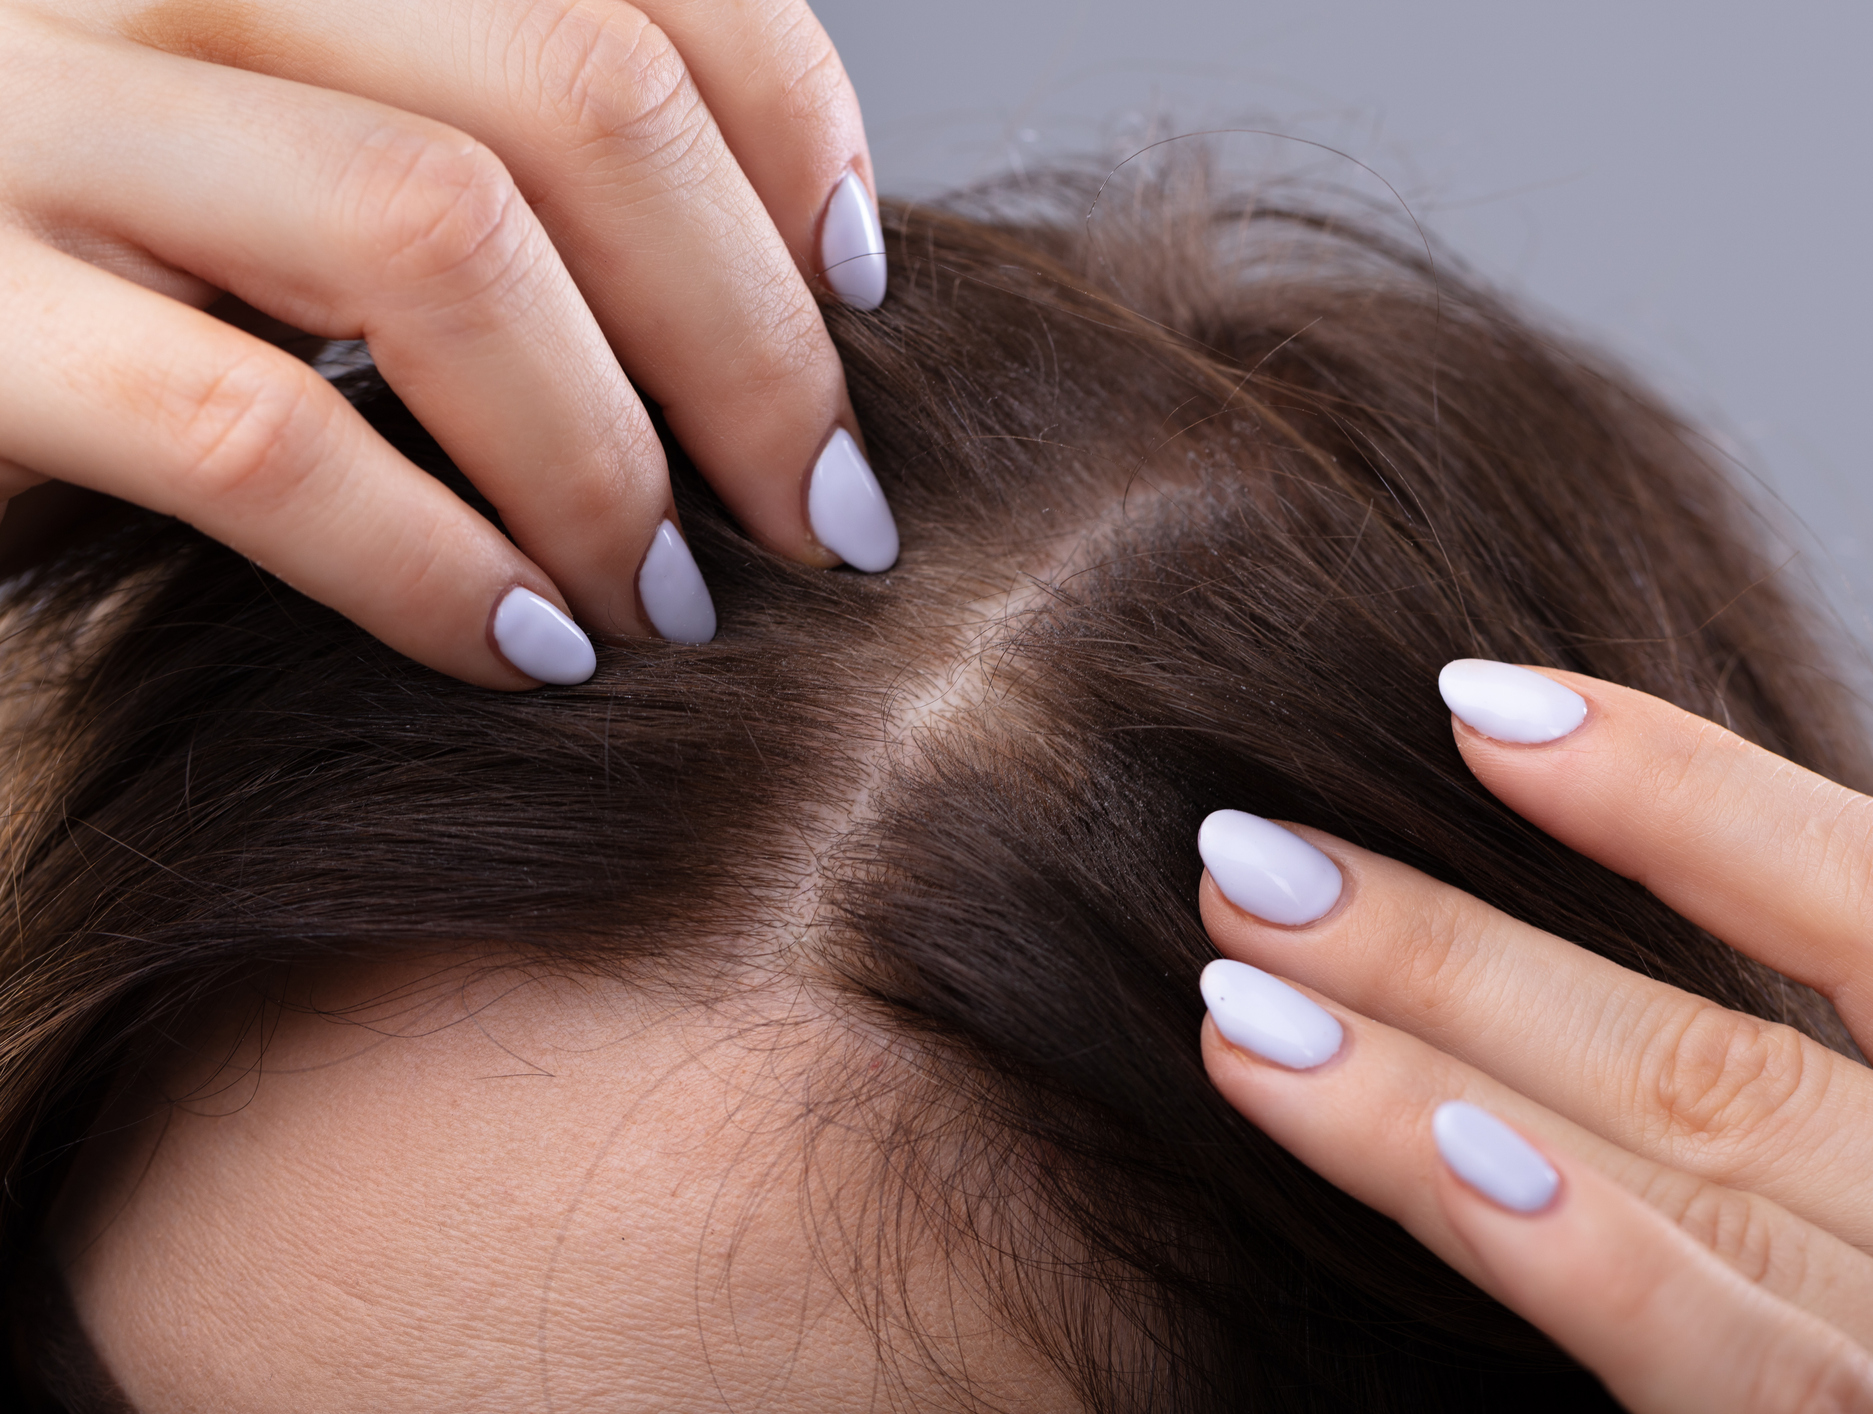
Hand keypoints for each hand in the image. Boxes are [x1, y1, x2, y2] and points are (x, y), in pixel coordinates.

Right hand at [0, 0, 895, 686]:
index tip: (868, 297)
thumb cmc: (97, 295)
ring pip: (441, 232)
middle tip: (822, 516)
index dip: (796, 125)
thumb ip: (489, 176)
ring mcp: (22, 112)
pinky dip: (431, 562)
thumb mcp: (296, 187)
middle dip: (751, 333)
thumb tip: (791, 288)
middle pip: (581, 87)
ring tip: (669, 602)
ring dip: (611, 456)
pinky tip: (517, 649)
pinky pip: (257, 434)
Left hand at [1194, 662, 1872, 1411]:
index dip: (1692, 789)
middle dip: (1468, 947)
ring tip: (1244, 996)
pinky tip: (1448, 1168)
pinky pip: (1761, 1383)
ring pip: (1724, 1191)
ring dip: (1455, 1077)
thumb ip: (1834, 1145)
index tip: (1472, 700)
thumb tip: (1533, 1018)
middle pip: (1746, 1055)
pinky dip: (1601, 1264)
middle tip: (1249, 855)